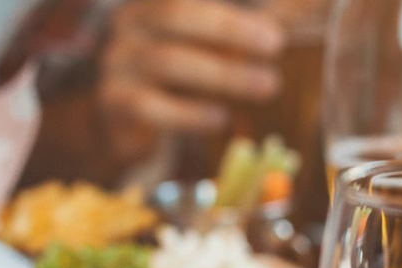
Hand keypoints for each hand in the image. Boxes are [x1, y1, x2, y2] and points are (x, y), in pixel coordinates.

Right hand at [97, 0, 286, 163]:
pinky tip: (221, 119)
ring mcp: (116, 60)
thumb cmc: (181, 74)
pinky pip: (151, 106)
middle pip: (176, 13)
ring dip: (223, 74)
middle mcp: (128, 21)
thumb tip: (289, 21)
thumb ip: (240, 28)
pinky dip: (190, 113)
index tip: (266, 22)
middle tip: (277, 44)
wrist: (130, 122)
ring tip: (267, 86)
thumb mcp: (209, 42)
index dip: (223, 7)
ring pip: (168, 61)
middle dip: (230, 28)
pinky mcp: (112, 101)